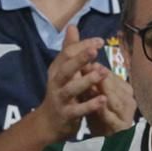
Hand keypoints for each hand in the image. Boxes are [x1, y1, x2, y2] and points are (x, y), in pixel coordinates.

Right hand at [34, 24, 108, 141]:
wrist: (48, 123)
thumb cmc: (60, 93)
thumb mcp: (62, 71)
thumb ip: (69, 50)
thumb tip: (72, 26)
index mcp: (57, 70)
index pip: (67, 53)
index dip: (82, 46)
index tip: (100, 41)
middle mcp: (56, 83)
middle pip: (66, 68)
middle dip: (80, 59)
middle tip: (95, 50)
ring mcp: (60, 99)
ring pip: (71, 88)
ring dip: (87, 80)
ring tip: (102, 72)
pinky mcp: (66, 115)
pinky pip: (78, 109)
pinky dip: (90, 105)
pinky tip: (103, 99)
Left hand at [82, 66, 135, 136]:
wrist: (100, 143)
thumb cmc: (97, 116)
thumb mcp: (95, 98)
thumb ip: (92, 83)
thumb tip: (84, 64)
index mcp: (125, 92)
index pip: (113, 77)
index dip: (100, 69)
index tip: (87, 61)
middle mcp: (129, 102)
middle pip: (116, 87)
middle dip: (102, 77)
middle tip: (89, 68)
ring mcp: (127, 116)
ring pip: (116, 101)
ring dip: (105, 90)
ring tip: (92, 82)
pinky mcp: (121, 129)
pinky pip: (112, 117)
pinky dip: (105, 110)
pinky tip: (99, 103)